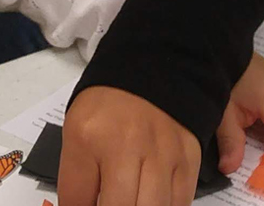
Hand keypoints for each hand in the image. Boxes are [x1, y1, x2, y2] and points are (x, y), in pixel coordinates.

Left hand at [58, 86, 200, 205]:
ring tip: (129, 199)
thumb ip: (77, 178)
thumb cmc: (108, 105)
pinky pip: (178, 203)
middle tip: (107, 202)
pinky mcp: (188, 161)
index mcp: (89, 137)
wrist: (154, 71)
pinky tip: (150, 200)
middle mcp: (127, 147)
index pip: (77, 200)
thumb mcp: (76, 131)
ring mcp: (161, 155)